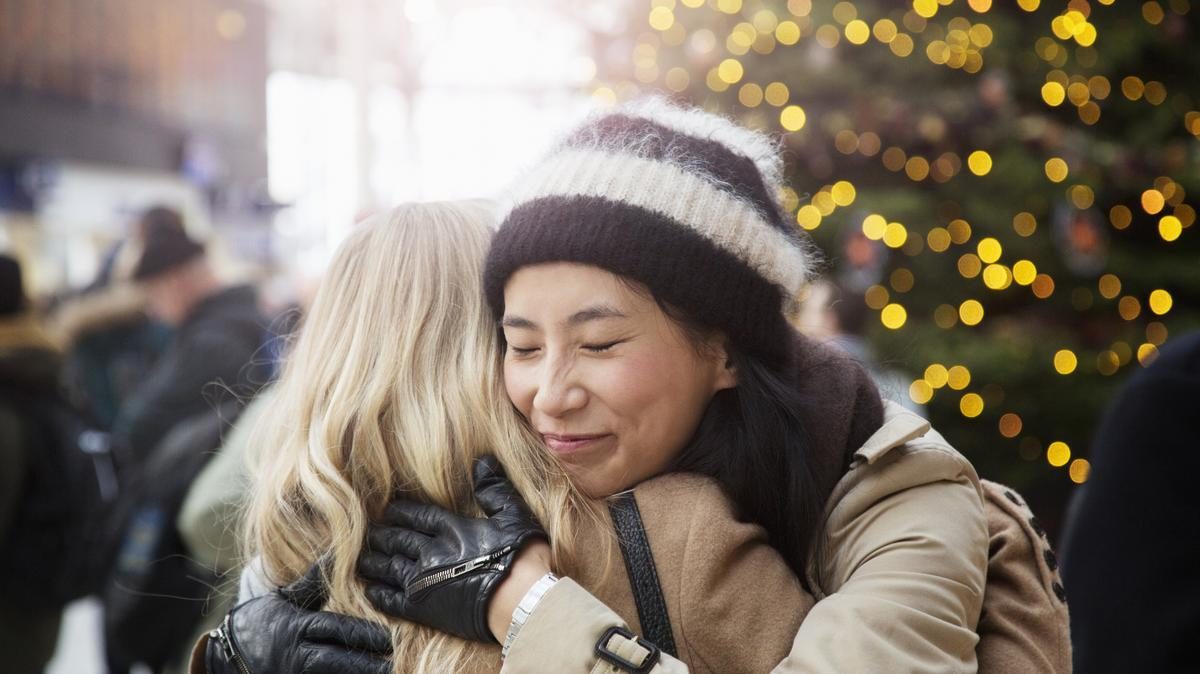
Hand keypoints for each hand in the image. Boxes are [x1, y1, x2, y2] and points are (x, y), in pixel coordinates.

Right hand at [206, 562, 391, 673]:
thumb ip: (314, 580)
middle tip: (394, 660)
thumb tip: (338, 550)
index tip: (387, 637)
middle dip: (365, 662)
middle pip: (336, 660)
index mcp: (296, 627)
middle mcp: (296, 655)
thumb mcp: (286, 598)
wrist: (229, 657)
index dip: (360, 634)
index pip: (332, 629)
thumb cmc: (265, 621)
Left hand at [357, 456, 546, 642]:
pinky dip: (379, 594)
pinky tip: (370, 590)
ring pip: (388, 568)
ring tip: (363, 559)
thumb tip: (482, 460)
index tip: (388, 509)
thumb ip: (495, 488)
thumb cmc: (522, 557)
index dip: (400, 512)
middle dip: (382, 535)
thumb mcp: (514, 514)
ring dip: (373, 562)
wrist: (522, 602)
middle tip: (370, 533)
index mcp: (451, 529)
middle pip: (397, 540)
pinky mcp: (423, 609)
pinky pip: (392, 600)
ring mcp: (424, 582)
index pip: (417, 516)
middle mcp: (431, 552)